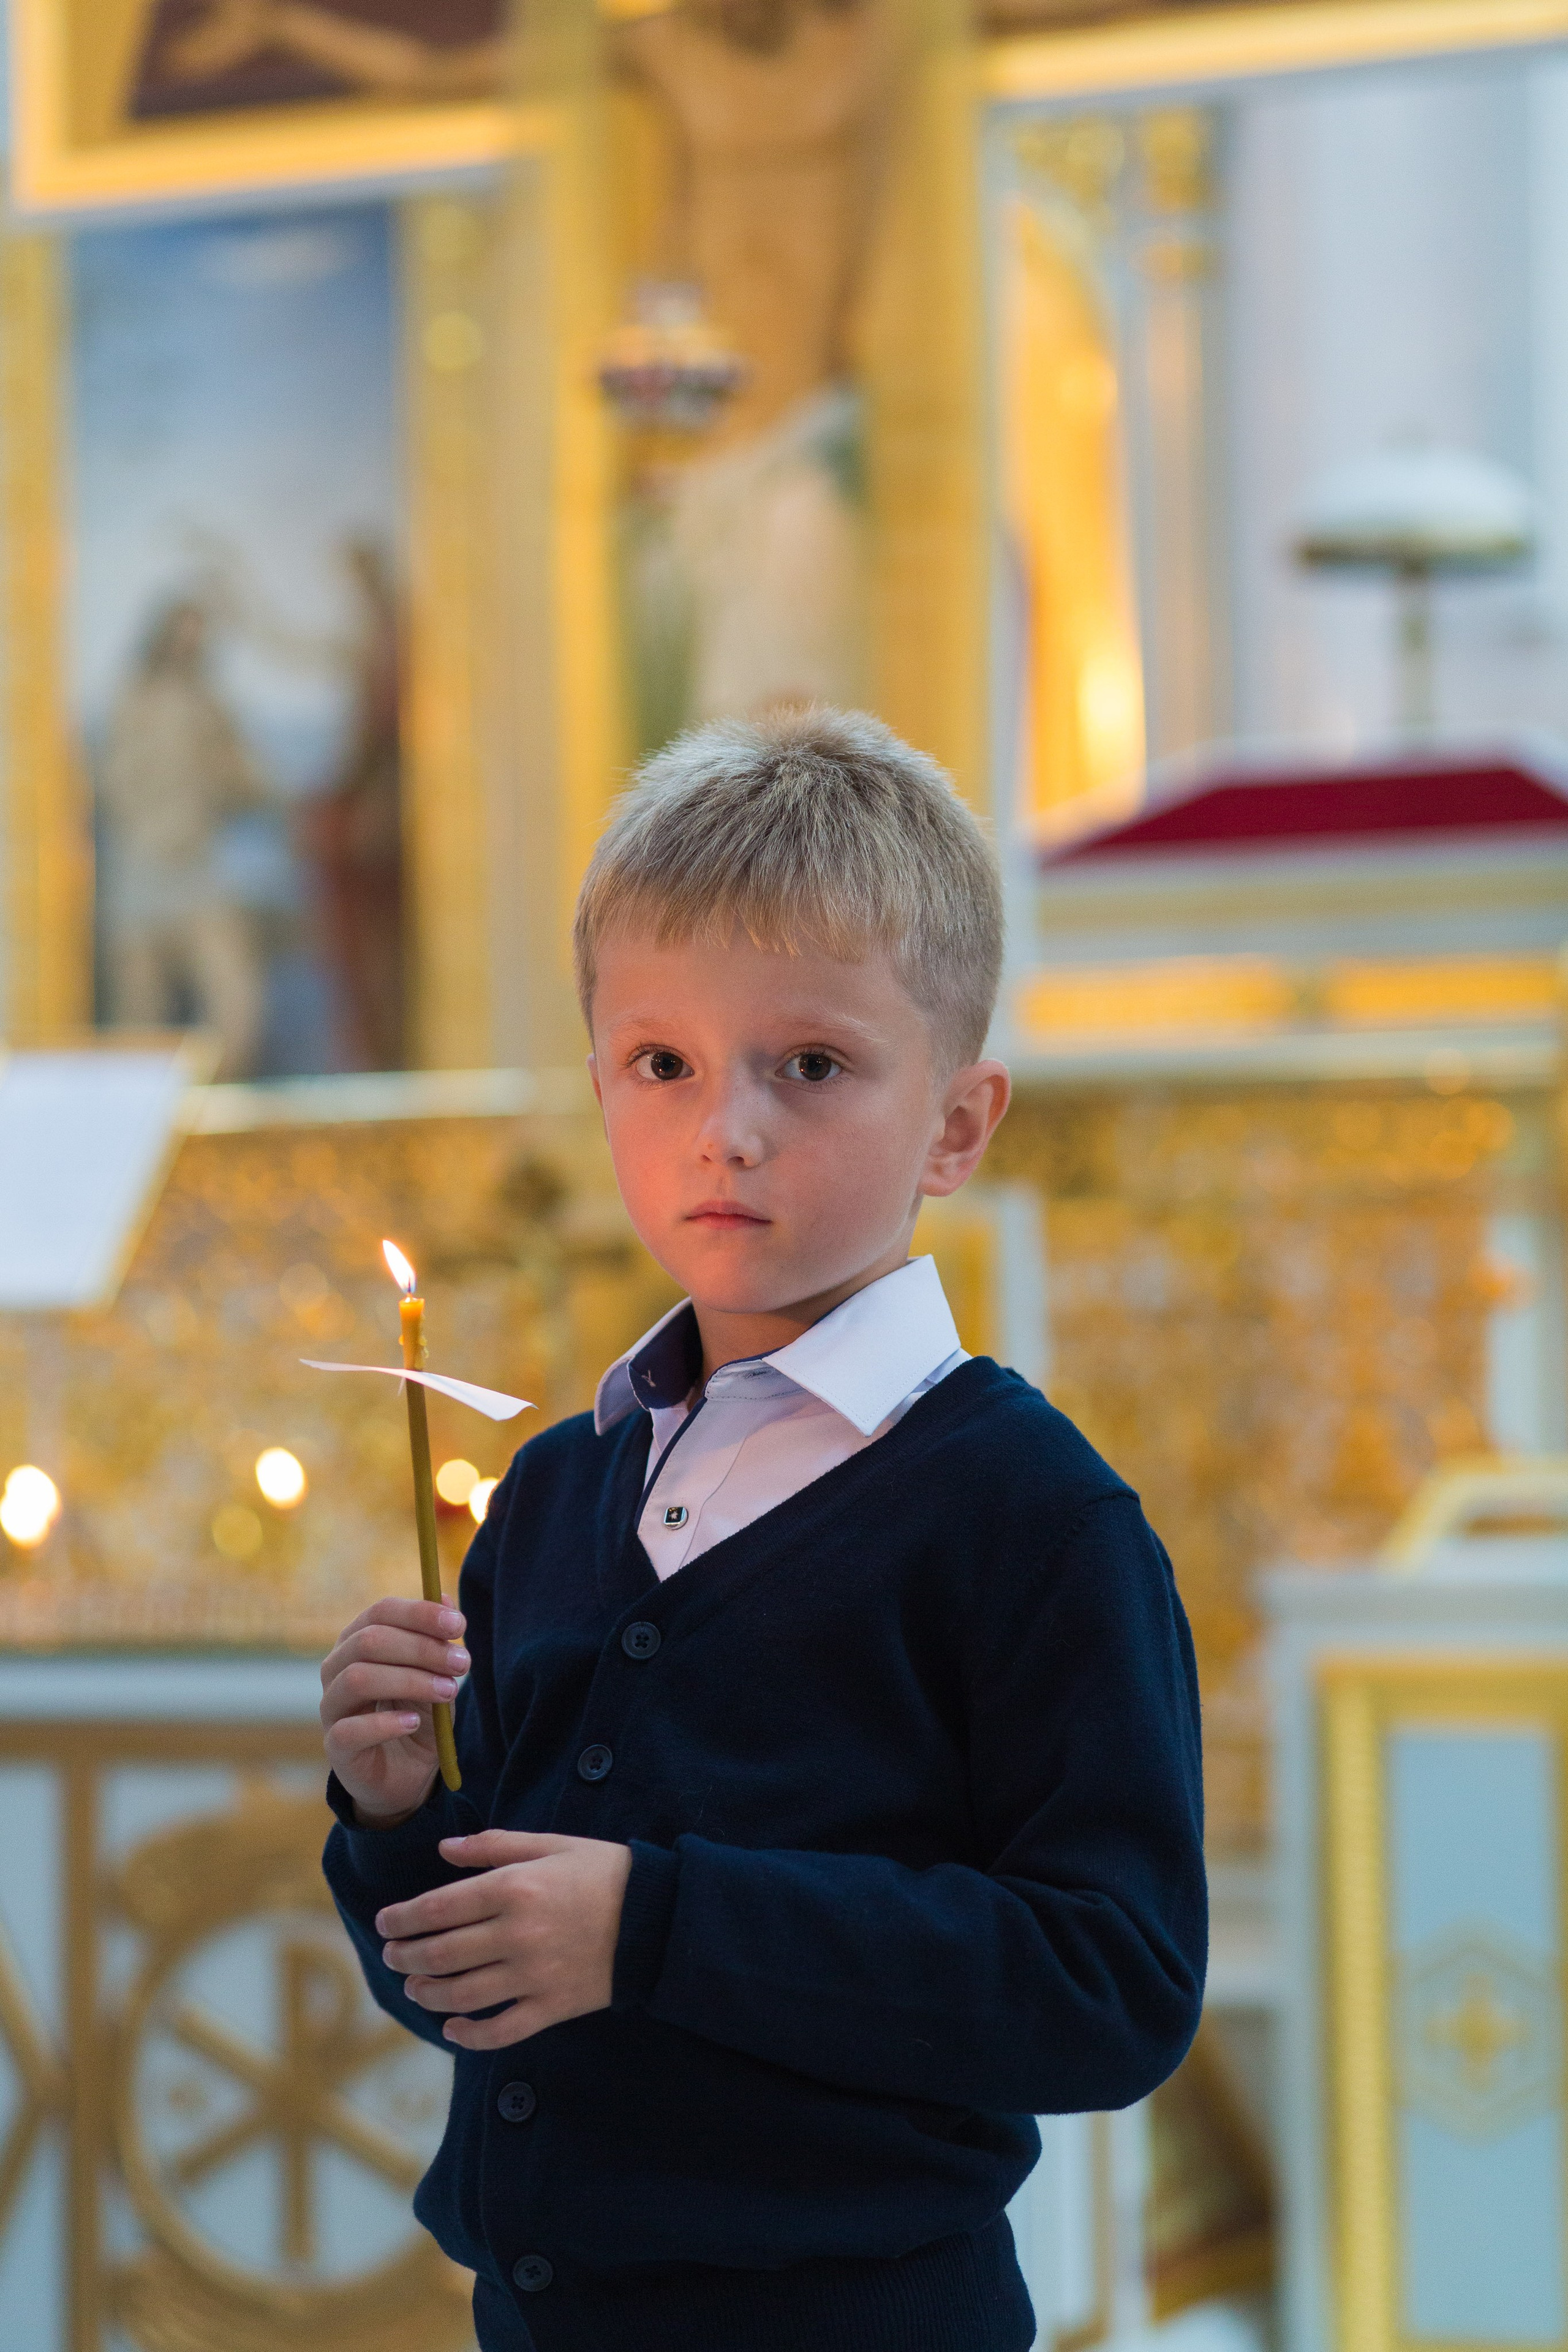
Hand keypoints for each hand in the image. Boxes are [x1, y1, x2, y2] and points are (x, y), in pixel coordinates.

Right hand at [320, 1596, 468, 1825]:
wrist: (407, 1774)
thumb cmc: (417, 1714)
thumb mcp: (435, 1674)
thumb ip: (437, 1640)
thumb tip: (447, 1598)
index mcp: (358, 1641)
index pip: (381, 1612)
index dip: (420, 1614)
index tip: (459, 1626)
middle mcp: (337, 1668)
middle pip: (370, 1641)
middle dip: (422, 1648)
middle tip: (462, 1664)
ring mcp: (332, 1707)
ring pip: (358, 1678)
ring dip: (410, 1681)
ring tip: (448, 1691)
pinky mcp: (336, 1747)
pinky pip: (350, 1729)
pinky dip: (386, 1723)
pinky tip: (414, 1722)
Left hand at [376, 1828, 633, 2049]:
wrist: (658, 1915)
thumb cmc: (603, 1870)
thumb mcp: (551, 1844)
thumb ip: (494, 1845)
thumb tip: (444, 1850)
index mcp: (514, 1888)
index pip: (439, 1908)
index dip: (403, 1918)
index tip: (385, 1923)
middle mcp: (516, 1934)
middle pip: (442, 1954)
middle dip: (406, 1956)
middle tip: (391, 1955)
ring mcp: (533, 1975)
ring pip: (462, 1994)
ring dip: (428, 1992)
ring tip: (413, 1986)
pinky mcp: (552, 2006)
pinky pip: (502, 2030)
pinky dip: (471, 2035)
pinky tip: (452, 2028)